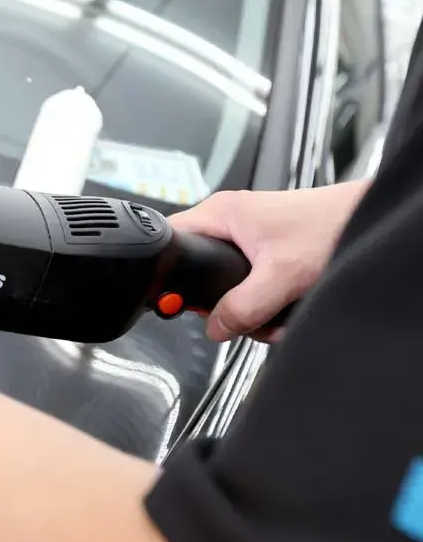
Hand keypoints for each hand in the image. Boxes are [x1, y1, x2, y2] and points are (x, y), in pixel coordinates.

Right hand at [169, 182, 368, 341]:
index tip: (182, 300)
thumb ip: (242, 306)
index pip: (171, 240)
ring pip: (228, 281)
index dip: (172, 274)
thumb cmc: (332, 227)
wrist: (370, 221)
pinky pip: (250, 281)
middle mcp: (231, 220)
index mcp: (220, 213)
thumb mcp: (280, 276)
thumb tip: (215, 327)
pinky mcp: (268, 247)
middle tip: (241, 314)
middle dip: (221, 302)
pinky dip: (264, 300)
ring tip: (273, 314)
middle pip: (200, 269)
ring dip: (249, 306)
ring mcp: (250, 234)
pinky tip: (283, 308)